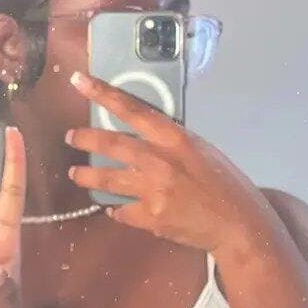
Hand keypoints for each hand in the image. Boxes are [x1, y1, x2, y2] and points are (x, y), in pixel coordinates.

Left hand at [66, 72, 267, 252]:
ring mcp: (152, 190)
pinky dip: (116, 209)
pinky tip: (114, 209)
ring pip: (107, 179)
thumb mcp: (201, 150)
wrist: (237, 224)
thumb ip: (171, 142)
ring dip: (87, 176)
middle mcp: (159, 161)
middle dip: (85, 139)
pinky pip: (121, 211)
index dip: (103, 94)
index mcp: (174, 138)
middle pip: (111, 144)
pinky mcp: (150, 217)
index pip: (132, 110)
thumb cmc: (225, 183)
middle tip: (70, 137)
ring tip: (76, 174)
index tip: (79, 82)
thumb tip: (145, 136)